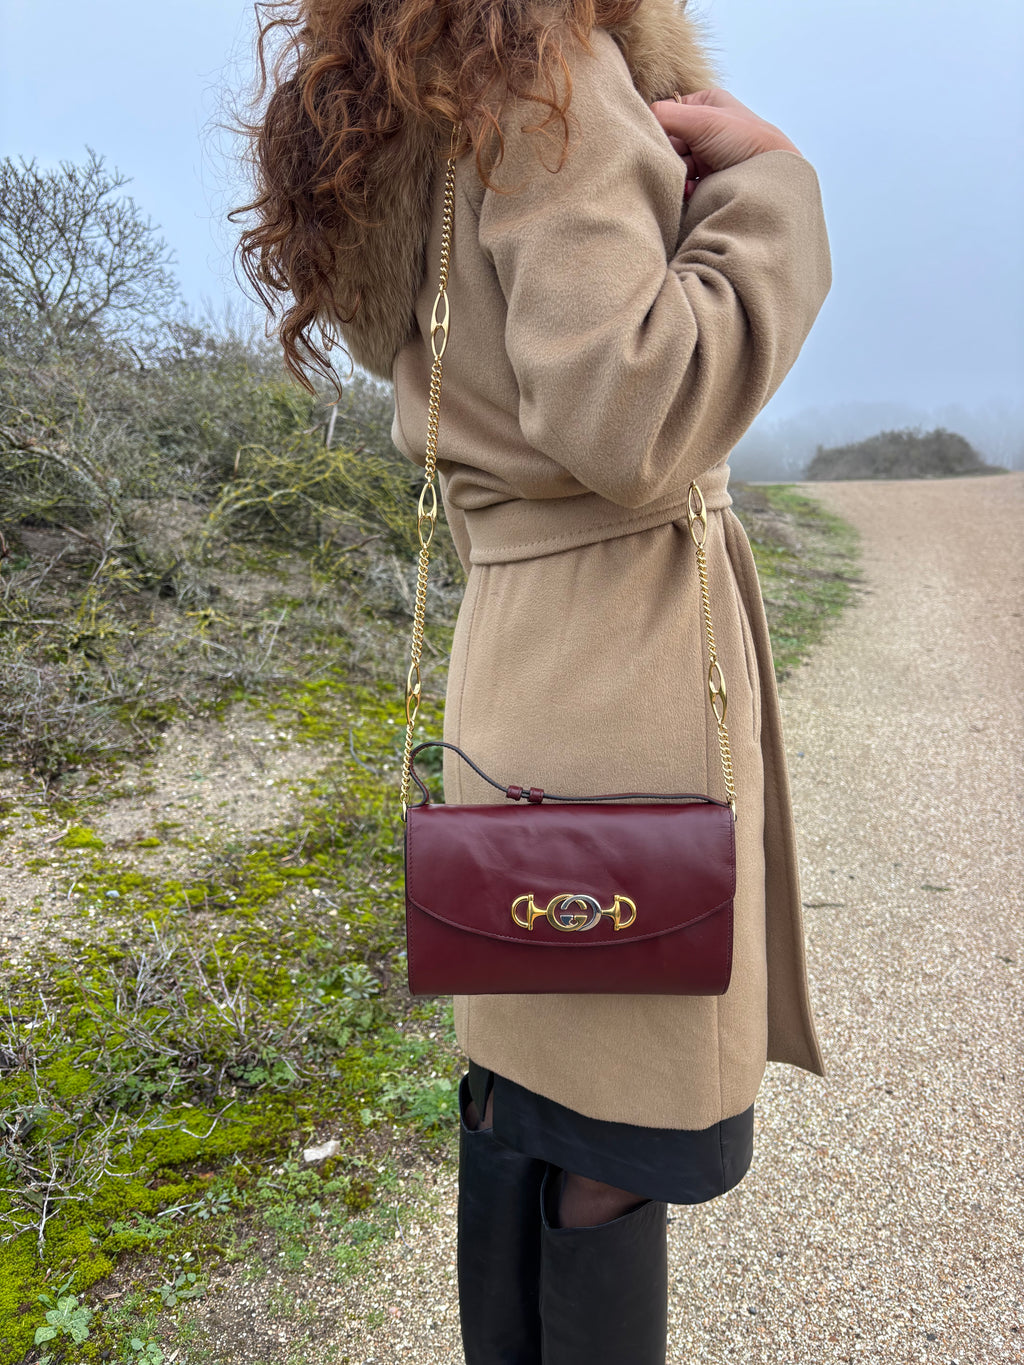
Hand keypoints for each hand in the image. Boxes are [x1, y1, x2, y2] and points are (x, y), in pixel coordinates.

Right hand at [651, 90, 800, 197]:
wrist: (770, 180)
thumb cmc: (745, 141)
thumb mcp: (702, 119)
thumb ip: (665, 114)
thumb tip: (637, 119)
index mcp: (705, 105)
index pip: (667, 113)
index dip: (660, 128)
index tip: (661, 141)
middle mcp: (705, 129)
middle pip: (669, 142)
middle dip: (669, 155)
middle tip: (677, 163)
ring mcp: (705, 156)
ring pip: (674, 165)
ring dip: (675, 174)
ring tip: (686, 180)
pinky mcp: (707, 182)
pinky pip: (682, 186)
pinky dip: (682, 190)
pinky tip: (691, 193)